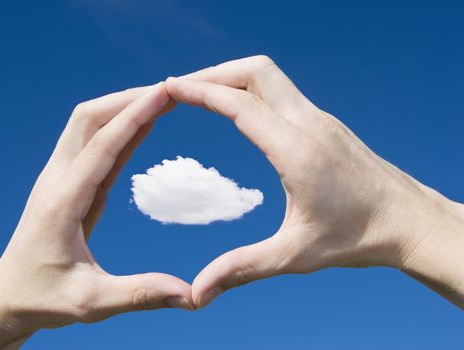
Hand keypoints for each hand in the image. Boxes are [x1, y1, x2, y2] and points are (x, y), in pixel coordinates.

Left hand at [0, 83, 193, 348]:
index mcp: (62, 200)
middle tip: (171, 88)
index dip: (136, 114)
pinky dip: (122, 129)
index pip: (103, 143)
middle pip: (89, 117)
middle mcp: (57, 180)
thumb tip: (191, 296)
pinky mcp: (70, 185)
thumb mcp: (92, 302)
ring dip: (123, 106)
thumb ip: (141, 294)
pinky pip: (97, 146)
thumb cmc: (43, 299)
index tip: (167, 91)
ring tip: (163, 97)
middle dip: (129, 97)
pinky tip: (144, 123)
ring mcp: (61, 179)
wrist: (7, 298)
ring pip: (89, 124)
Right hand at [165, 56, 463, 307]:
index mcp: (298, 151)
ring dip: (233, 77)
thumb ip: (242, 269)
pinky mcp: (325, 124)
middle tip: (181, 89)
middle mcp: (309, 124)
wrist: (410, 221)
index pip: (241, 105)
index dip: (200, 91)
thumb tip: (197, 294)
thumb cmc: (359, 238)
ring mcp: (320, 119)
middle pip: (256, 71)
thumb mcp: (295, 256)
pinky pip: (281, 92)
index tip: (168, 87)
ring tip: (202, 94)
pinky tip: (239, 110)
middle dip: (214, 73)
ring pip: (269, 76)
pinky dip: (251, 89)